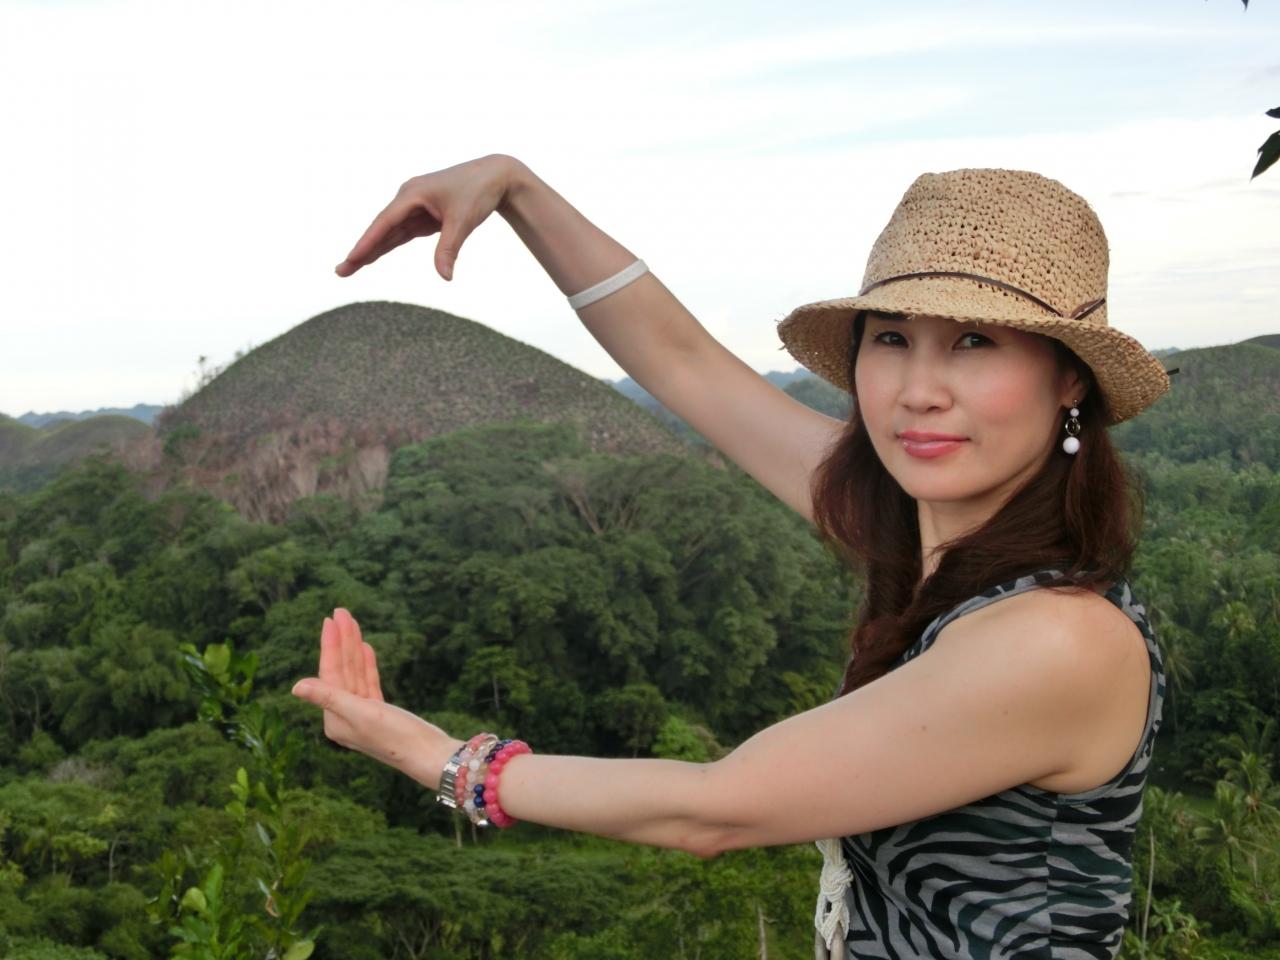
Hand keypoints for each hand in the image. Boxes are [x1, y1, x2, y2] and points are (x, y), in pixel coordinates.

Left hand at [291, 608, 461, 789]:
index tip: (331, 620)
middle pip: (341, 671)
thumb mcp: (362, 713)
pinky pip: (368, 683)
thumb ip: (329, 696)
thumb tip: (295, 687)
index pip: (330, 674)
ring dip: (354, 648)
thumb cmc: (396, 736)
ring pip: (355, 674)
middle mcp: (344, 717)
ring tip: (352, 622)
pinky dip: (366, 665)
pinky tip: (366, 648)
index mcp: (334, 719)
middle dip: (342, 641)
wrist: (429, 755)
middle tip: (341, 612)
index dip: (330, 646)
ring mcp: (362, 715)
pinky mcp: (379, 713)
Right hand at [334, 153, 520, 281]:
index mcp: (412, 194)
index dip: (367, 243)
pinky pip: (403, 233)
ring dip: (372, 250)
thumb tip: (444, 277)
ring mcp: (415, 206)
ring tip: (351, 268)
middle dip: (362, 251)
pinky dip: (389, 245)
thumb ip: (449, 249)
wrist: (496, 176)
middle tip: (340, 272)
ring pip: (390, 233)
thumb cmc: (478, 193)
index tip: (351, 259)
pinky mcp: (425, 214)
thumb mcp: (463, 221)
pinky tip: (373, 257)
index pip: (384, 223)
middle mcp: (408, 198)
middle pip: (381, 229)